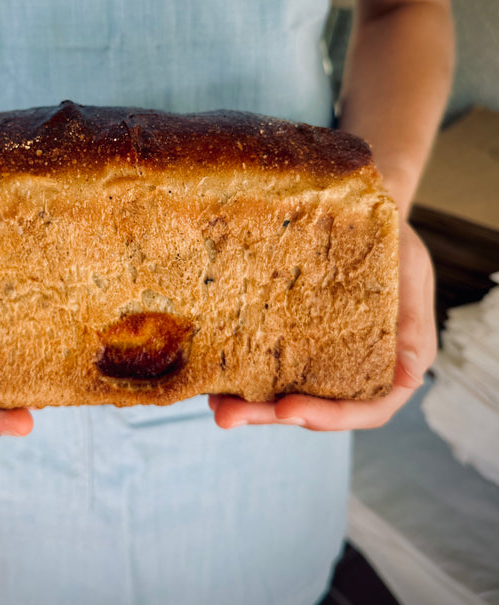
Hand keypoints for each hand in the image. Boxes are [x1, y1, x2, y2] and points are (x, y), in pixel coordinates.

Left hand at [209, 220, 435, 430]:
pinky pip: (268, 363)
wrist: (360, 212)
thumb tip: (411, 375)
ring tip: (215, 406)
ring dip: (249, 405)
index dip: (327, 416)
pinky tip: (215, 378)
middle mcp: (353, 370)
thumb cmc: (392, 240)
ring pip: (286, 393)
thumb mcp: (410, 272)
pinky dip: (242, 374)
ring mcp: (320, 358)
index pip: (365, 408)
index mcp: (392, 366)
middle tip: (227, 416)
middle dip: (270, 416)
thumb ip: (413, 324)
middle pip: (315, 409)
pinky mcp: (293, 338)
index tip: (287, 409)